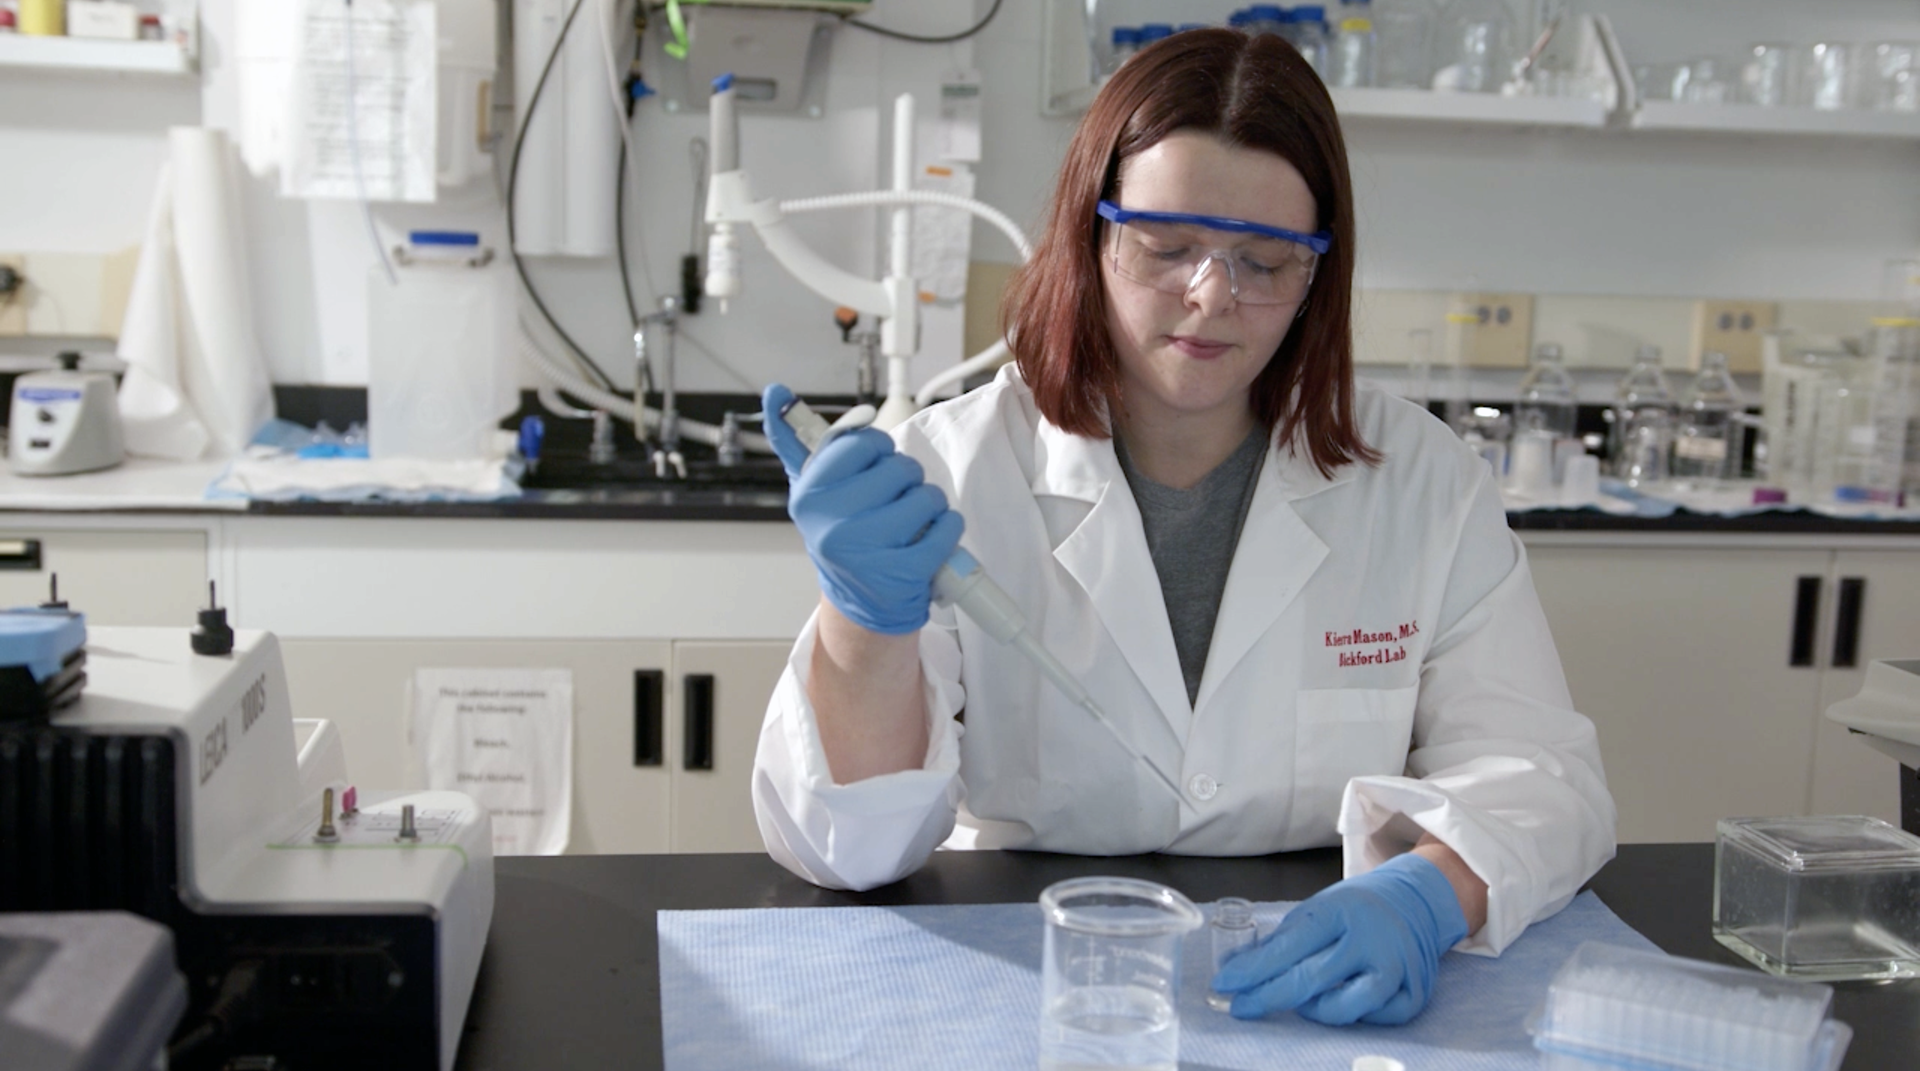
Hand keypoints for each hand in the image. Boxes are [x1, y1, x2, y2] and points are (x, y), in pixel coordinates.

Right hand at [762, 384, 962, 635]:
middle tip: (890, 504)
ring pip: (927, 496)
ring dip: (929, 506)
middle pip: (900, 468)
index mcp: (808, 496)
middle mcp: (831, 524)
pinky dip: (947, 529)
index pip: (863, 442)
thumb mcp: (814, 490)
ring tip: (909, 524)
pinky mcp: (903, 573)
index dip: (879, 452)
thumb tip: (776, 392)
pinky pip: (946, 526)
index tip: (872, 469)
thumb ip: (797, 441)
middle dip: (906, 480)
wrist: (862, 602)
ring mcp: (867, 551)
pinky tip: (928, 540)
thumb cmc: (844, 534)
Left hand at [1210, 853, 1469, 1025]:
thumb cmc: (1357, 909)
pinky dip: (1356, 1016)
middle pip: (1312, 978)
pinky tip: (1344, 1002)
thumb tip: (1239, 969)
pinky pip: (1376, 1018)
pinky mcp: (1414, 992)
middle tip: (1243, 1006)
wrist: (1416, 902)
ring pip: (1347, 1007)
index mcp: (1340, 910)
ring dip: (1316, 1010)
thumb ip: (1283, 941)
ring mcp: (1396, 966)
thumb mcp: (1318, 910)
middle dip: (1269, 996)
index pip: (1290, 946)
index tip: (1226, 984)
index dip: (1254, 970)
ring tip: (1303, 1001)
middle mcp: (1370, 938)